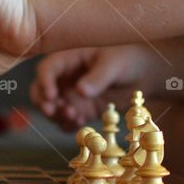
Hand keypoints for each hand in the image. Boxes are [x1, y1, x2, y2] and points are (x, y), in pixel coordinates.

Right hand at [30, 45, 156, 129]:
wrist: (143, 74)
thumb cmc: (127, 60)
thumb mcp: (114, 65)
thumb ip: (98, 77)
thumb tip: (80, 91)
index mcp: (69, 59)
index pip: (47, 69)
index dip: (44, 81)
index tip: (51, 95)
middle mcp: (65, 78)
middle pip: (40, 90)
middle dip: (42, 102)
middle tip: (53, 112)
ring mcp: (71, 95)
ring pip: (51, 108)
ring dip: (57, 116)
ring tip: (76, 117)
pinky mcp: (80, 110)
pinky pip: (66, 121)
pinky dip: (68, 124)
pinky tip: (82, 123)